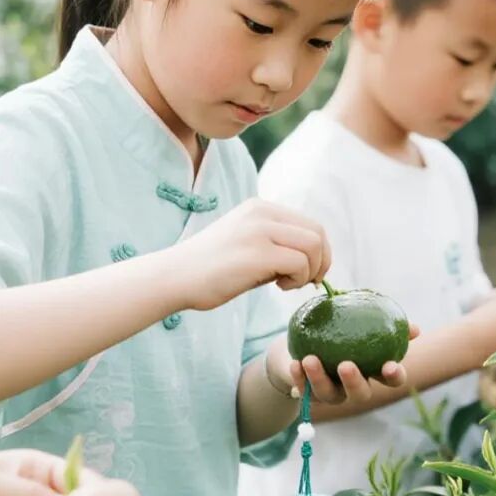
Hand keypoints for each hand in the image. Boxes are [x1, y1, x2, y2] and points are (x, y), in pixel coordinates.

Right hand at [170, 198, 331, 310]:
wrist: (174, 277)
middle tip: (305, 282)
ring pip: (313, 246)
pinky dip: (297, 279)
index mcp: (260, 208)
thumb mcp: (246, 244)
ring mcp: (259, 231)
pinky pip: (300, 263)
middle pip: (317, 233)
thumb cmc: (209, 270)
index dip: (318, 252)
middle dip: (321, 262)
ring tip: (287, 284)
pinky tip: (277, 287)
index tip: (306, 273)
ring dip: (309, 271)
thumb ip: (275, 244)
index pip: (309, 224)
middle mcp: (262, 213)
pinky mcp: (257, 253)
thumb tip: (313, 260)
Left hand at [264, 325, 416, 404]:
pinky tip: (296, 363)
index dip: (394, 376)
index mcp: (372, 371)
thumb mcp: (360, 323)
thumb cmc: (340, 330)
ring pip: (329, 395)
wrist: (302, 344)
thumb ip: (382, 322)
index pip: (391, 379)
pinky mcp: (308, 395)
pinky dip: (299, 378)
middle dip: (354, 382)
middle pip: (361, 394)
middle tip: (346, 365)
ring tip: (309, 359)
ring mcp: (331, 394)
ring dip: (319, 378)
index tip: (390, 366)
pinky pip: (304, 390)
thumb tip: (414, 329)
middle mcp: (354, 387)